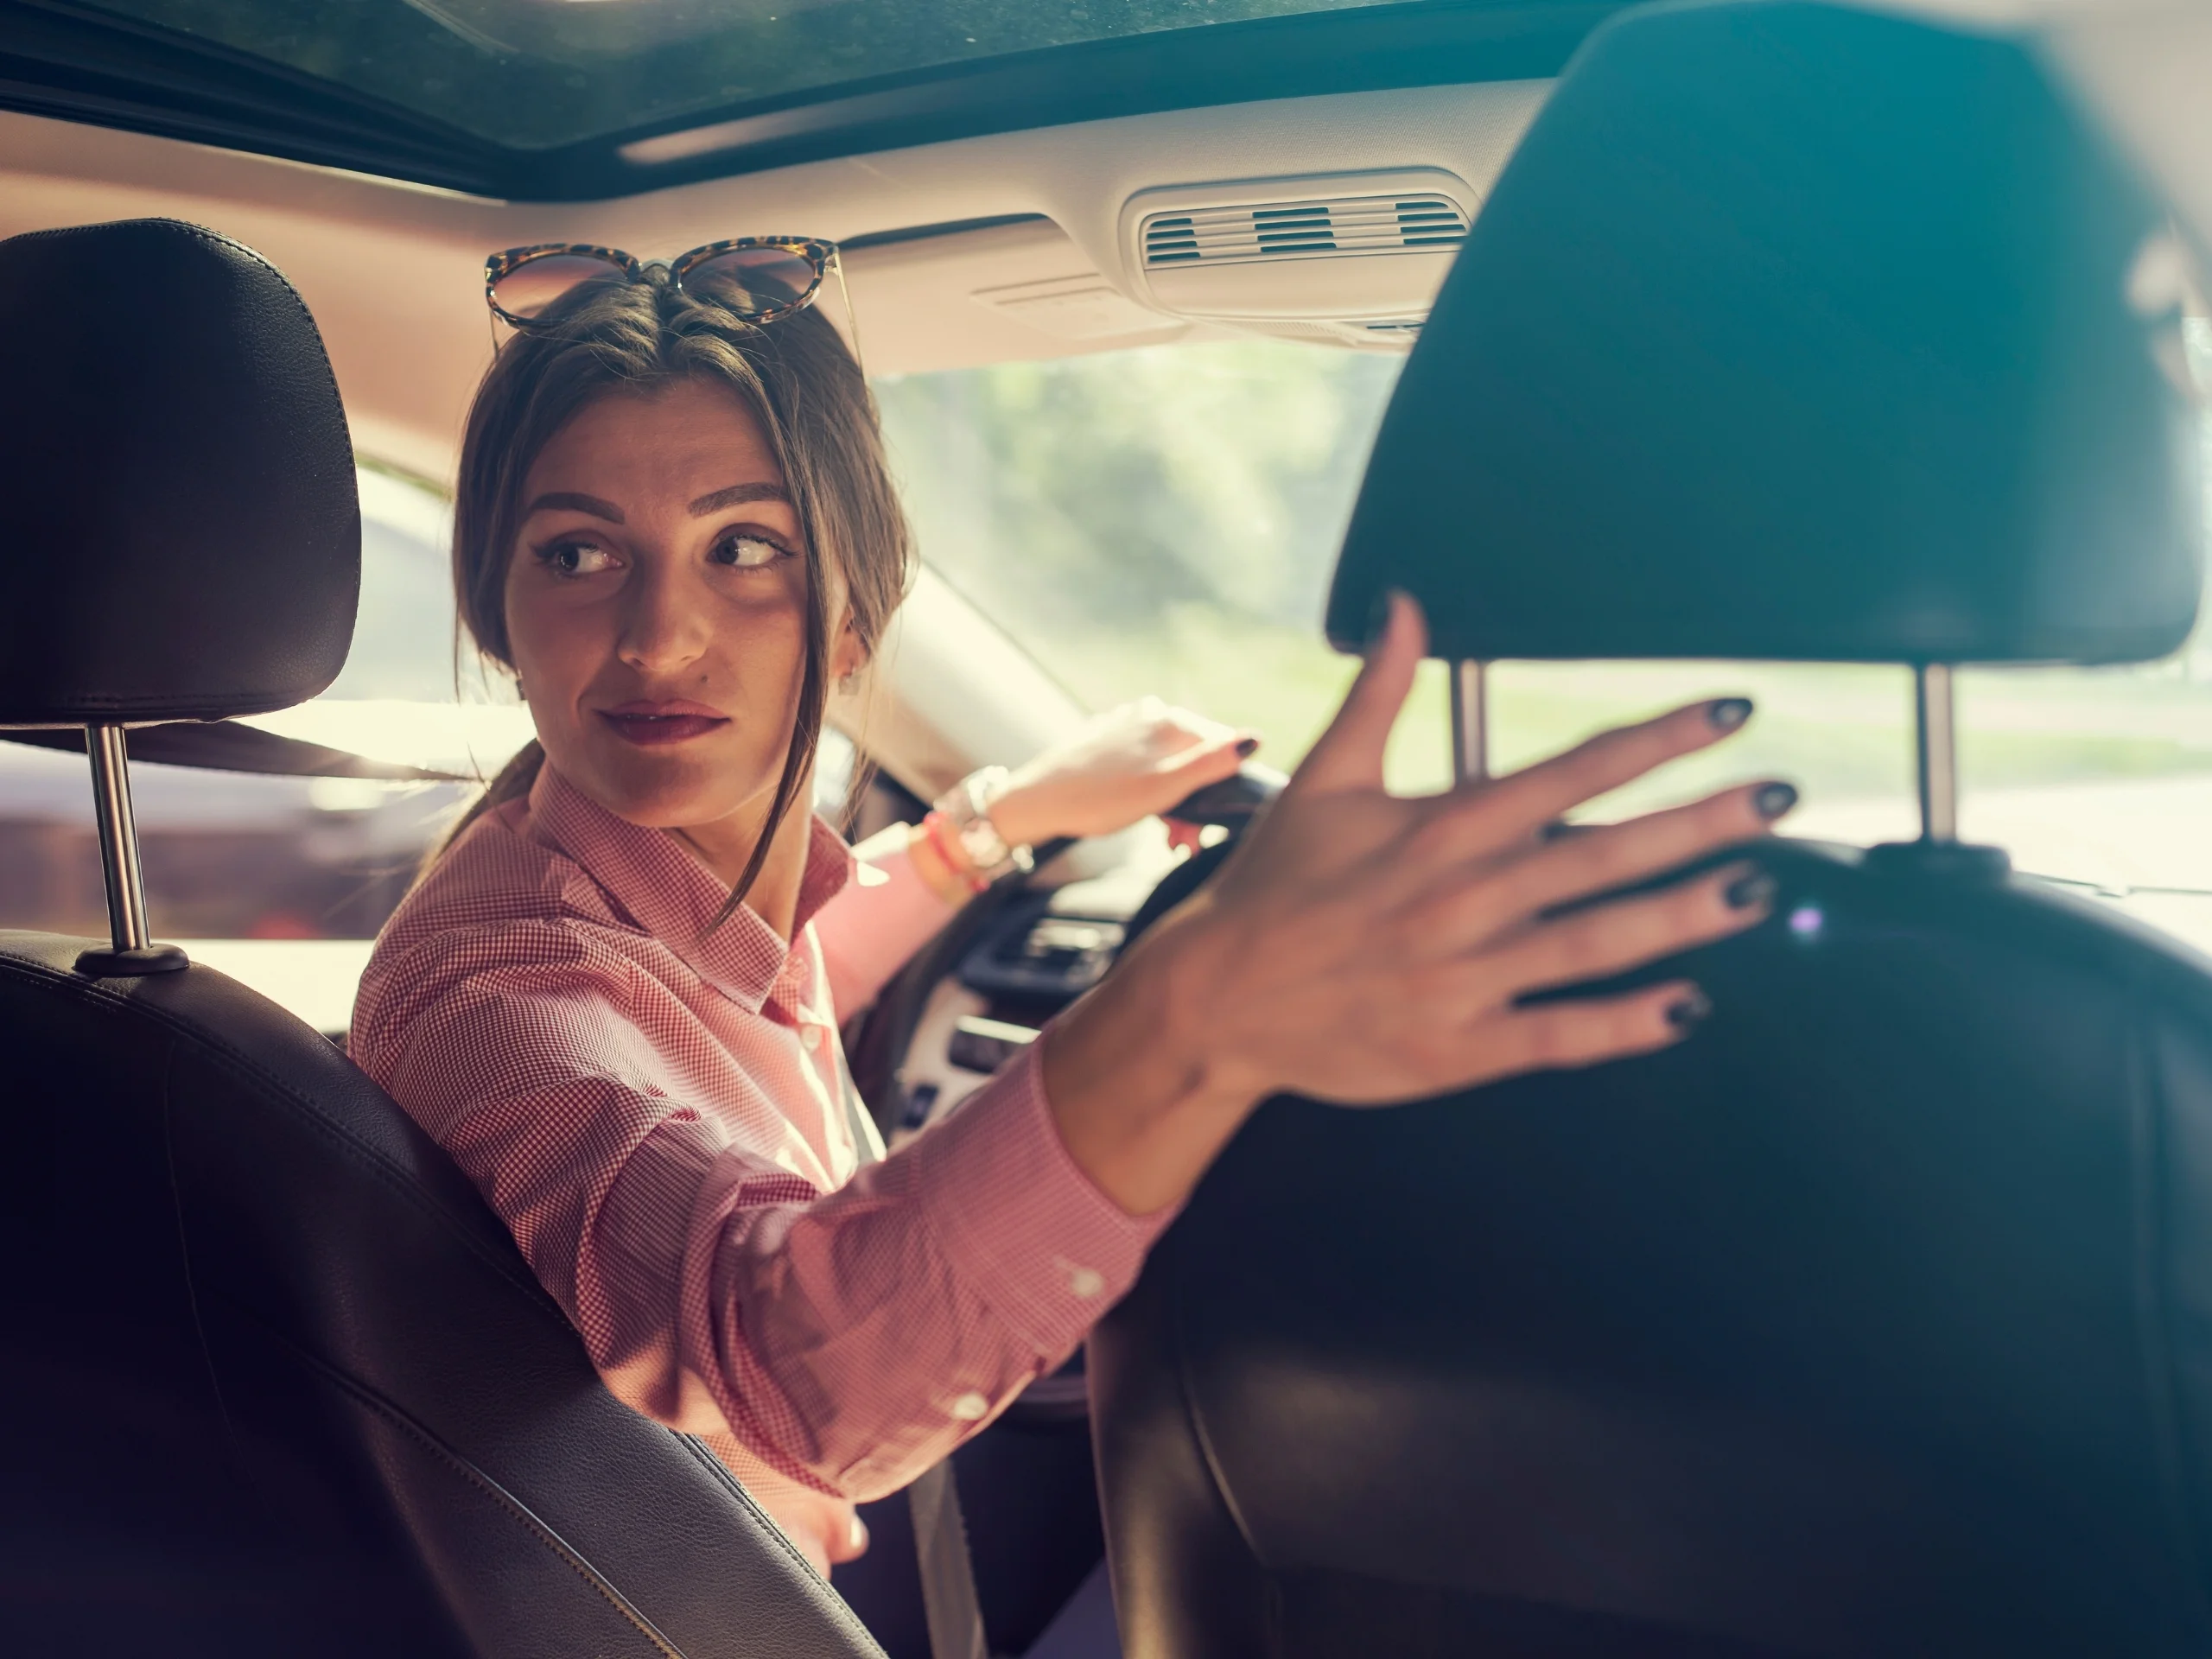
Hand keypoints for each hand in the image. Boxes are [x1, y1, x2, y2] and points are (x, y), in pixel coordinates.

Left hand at [986, 698, 1256, 849]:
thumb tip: (1254, 740)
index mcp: (1172, 722)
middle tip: (1183, 842)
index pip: (1223, 748)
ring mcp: (1127, 724)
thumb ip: (1211, 765)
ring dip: (1175, 803)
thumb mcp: (1164, 789)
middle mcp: (1152, 714)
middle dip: (1197, 802)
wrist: (1036, 802)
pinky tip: (1141, 815)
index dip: (1223, 789)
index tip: (1207, 828)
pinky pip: (1144, 765)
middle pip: (1194, 759)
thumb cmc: (1100, 799)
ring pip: (1169, 765)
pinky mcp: (1107, 740)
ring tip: (1166, 837)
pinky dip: (1150, 791)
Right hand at [1042, 593, 1793, 1214]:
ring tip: (1756, 888)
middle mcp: (1467, 897)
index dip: (1658, 739)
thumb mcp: (1325, 779)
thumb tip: (1403, 605)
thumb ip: (1380, 691)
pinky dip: (1626, 1024)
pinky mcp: (1461, 1047)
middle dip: (1702, 821)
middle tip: (1780, 796)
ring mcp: (1469, 977)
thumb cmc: (1273, 888)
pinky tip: (1688, 1007)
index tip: (1727, 713)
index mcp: (1442, 827)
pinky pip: (1561, 1034)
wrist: (1217, 999)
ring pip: (1598, 942)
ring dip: (1684, 914)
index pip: (1574, 769)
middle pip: (1606, 852)